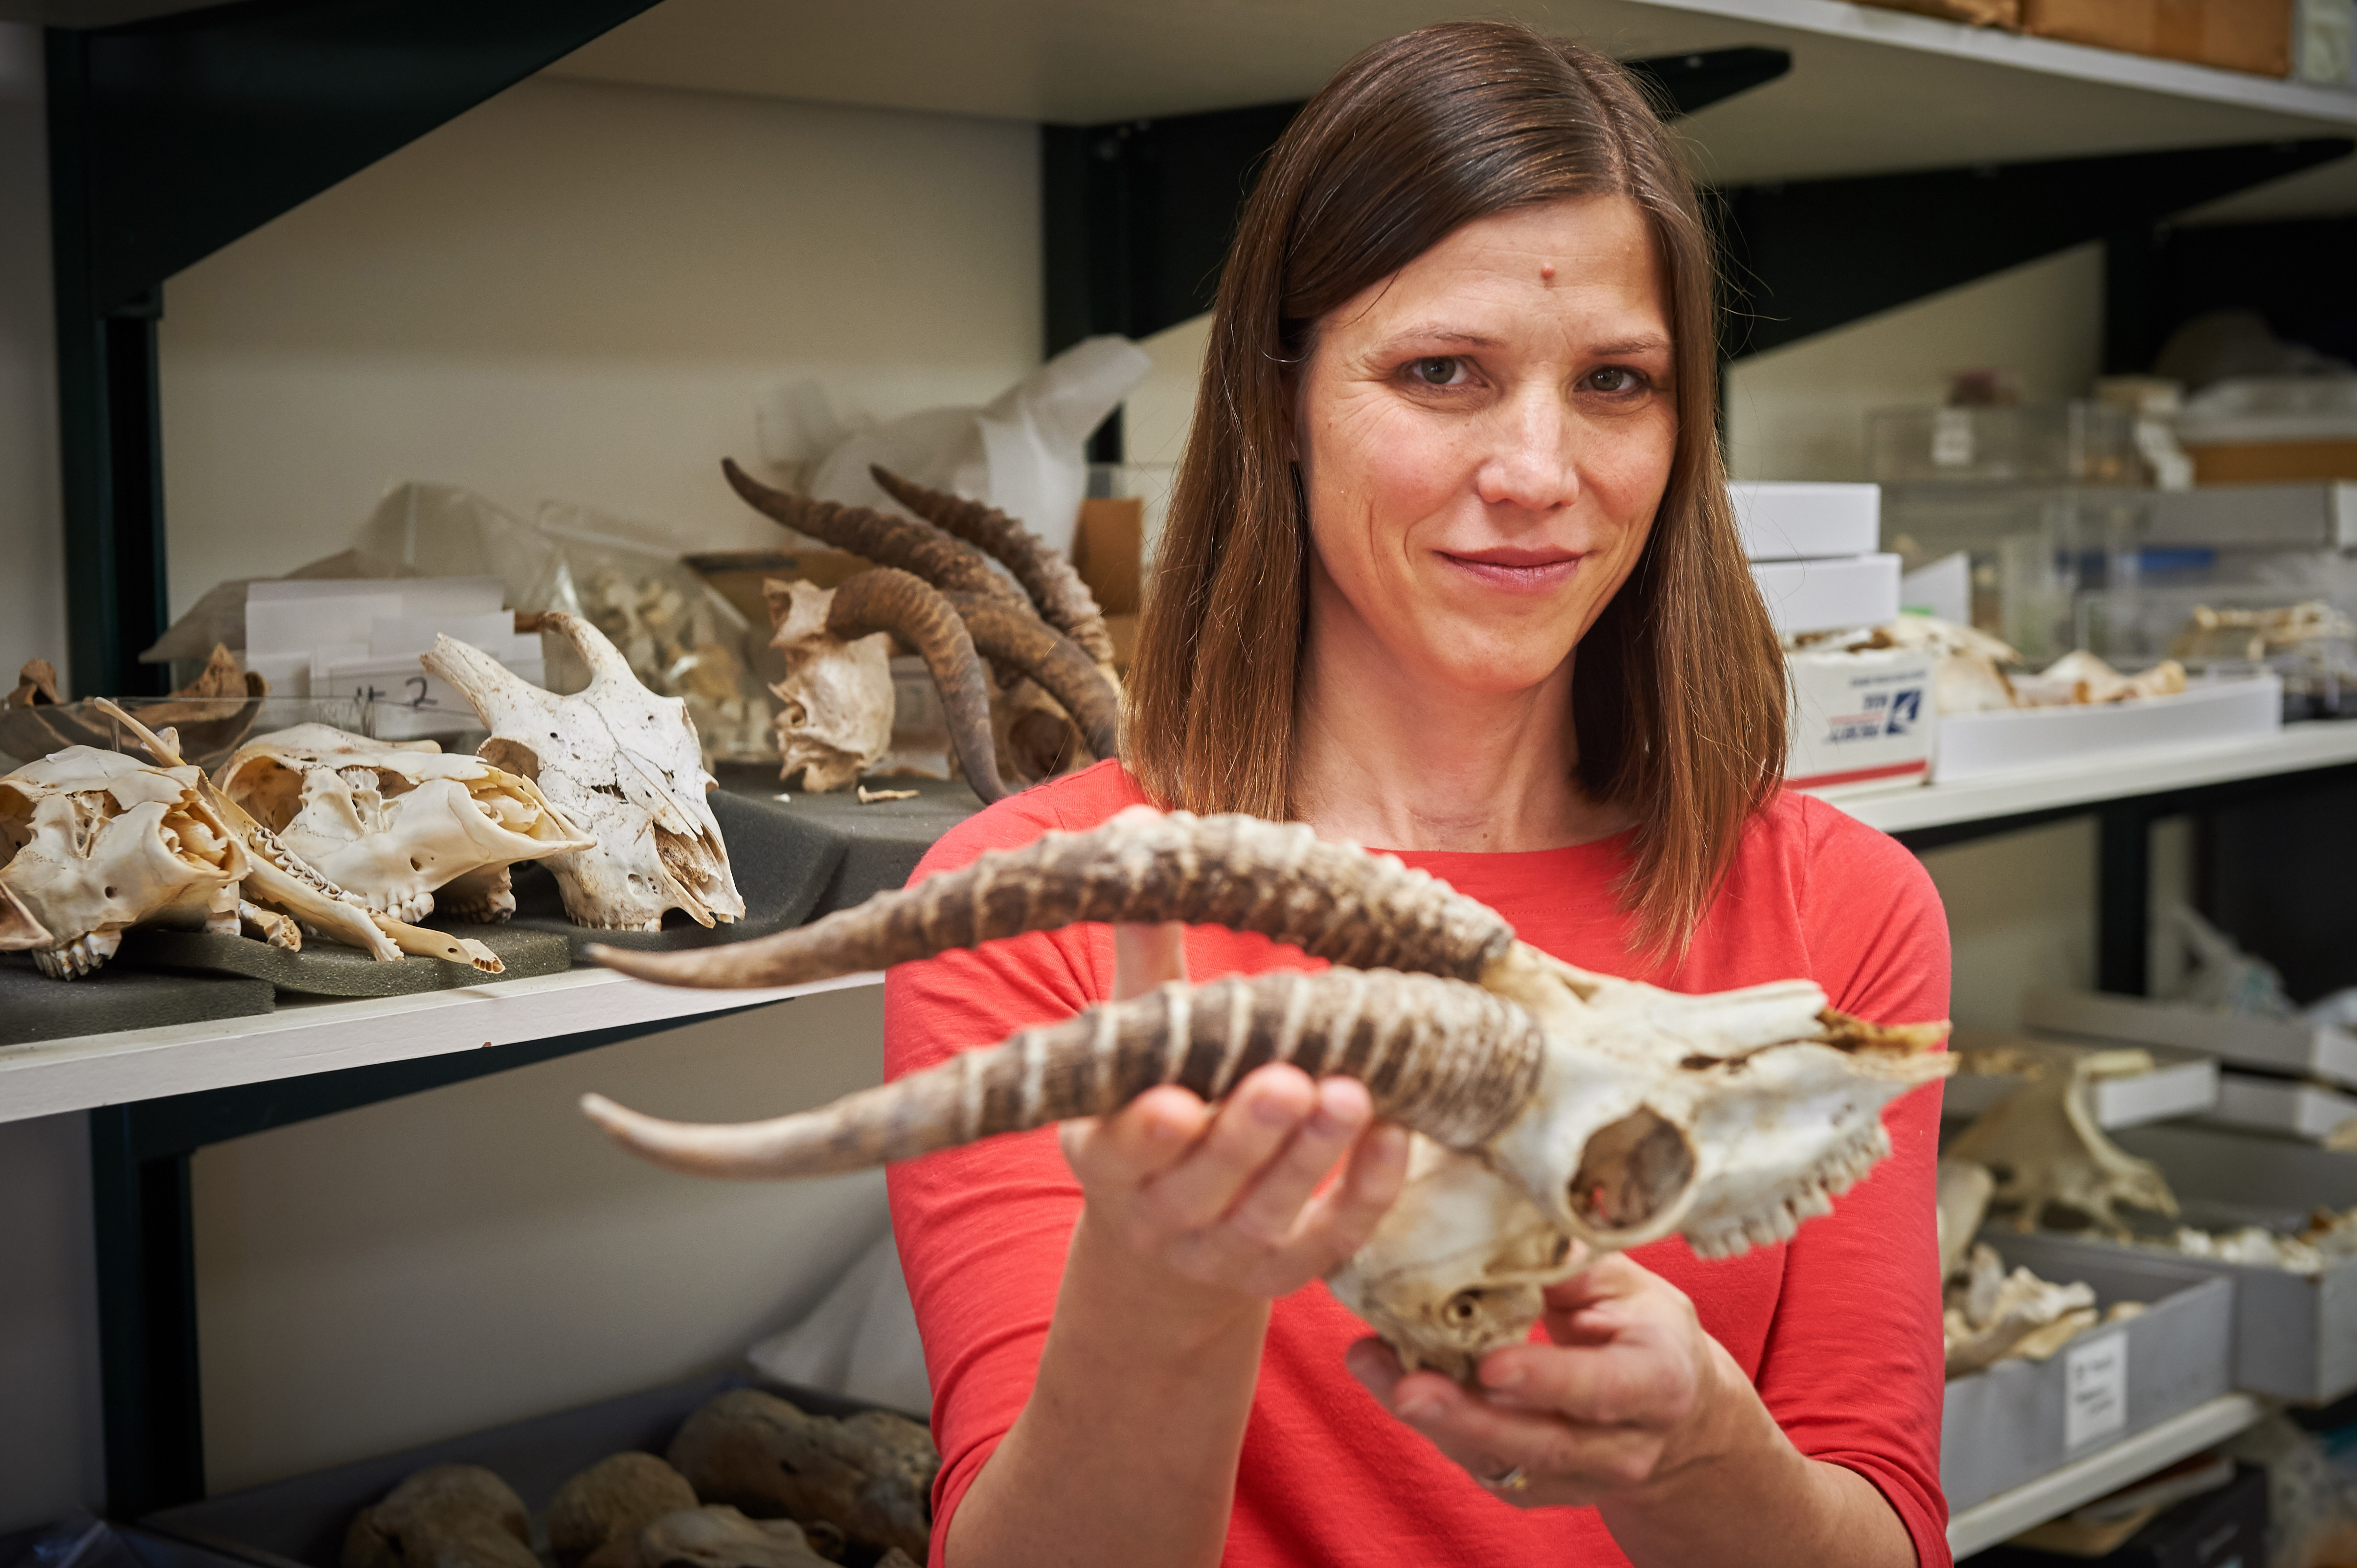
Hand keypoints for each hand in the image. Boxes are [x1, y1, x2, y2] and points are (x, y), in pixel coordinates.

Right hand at [1056, 923, 1410, 1302]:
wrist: (1168, 1243)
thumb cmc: (1157, 1106)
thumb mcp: (1136, 1046)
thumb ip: (1143, 959)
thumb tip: (1142, 840)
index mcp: (1107, 1158)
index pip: (1120, 1151)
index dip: (1146, 1134)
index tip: (1177, 1104)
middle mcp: (1159, 1214)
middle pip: (1202, 1185)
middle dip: (1246, 1136)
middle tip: (1291, 1083)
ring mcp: (1224, 1251)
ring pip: (1268, 1215)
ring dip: (1312, 1156)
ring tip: (1350, 1095)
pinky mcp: (1284, 1271)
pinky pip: (1329, 1240)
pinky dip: (1365, 1193)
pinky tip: (1396, 1133)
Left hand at [1346, 1253, 1741, 1507]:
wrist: (1673, 1412)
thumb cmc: (1643, 1327)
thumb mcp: (1627, 1285)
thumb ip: (1573, 1266)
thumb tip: (1510, 1226)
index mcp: (1658, 1381)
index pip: (1602, 1388)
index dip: (1547, 1381)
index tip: (1490, 1364)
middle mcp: (1623, 1445)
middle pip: (1540, 1440)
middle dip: (1467, 1417)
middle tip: (1405, 1388)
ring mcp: (1578, 1477)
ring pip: (1499, 1459)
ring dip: (1431, 1418)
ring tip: (1371, 1367)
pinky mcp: (1536, 1487)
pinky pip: (1478, 1463)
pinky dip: (1432, 1424)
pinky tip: (1386, 1378)